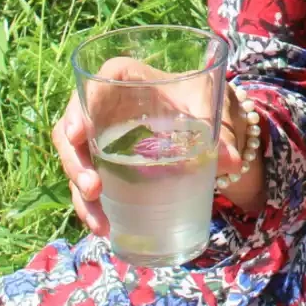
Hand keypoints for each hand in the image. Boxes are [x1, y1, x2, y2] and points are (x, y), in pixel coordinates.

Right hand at [52, 57, 266, 236]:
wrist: (207, 121)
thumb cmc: (202, 102)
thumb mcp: (213, 111)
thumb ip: (223, 133)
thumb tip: (231, 162)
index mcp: (129, 78)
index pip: (96, 83)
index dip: (80, 107)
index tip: (78, 134)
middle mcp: (106, 105)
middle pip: (73, 126)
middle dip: (75, 160)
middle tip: (93, 188)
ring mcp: (101, 135)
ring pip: (75, 159)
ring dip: (79, 191)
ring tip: (99, 221)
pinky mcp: (104, 161)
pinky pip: (86, 180)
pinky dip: (90, 205)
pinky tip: (102, 227)